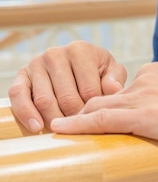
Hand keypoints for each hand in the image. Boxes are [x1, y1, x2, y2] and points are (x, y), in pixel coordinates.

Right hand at [8, 41, 126, 132]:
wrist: (77, 64)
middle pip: (66, 98)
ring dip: (55, 120)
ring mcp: (36, 64)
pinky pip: (18, 96)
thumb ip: (115, 79)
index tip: (97, 121)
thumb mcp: (112, 71)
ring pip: (44, 100)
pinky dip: (26, 114)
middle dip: (75, 118)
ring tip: (66, 131)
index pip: (89, 89)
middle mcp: (55, 54)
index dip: (94, 110)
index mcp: (80, 50)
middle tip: (82, 129)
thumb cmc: (98, 71)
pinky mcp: (21, 76)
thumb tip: (113, 89)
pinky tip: (37, 128)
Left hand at [49, 62, 157, 154]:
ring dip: (78, 119)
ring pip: (100, 106)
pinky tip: (61, 130)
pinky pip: (102, 119)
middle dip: (88, 111)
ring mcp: (147, 95)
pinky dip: (78, 125)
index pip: (128, 90)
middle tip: (71, 127)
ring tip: (59, 131)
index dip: (112, 106)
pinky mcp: (147, 115)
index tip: (101, 118)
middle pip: (109, 96)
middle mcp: (150, 78)